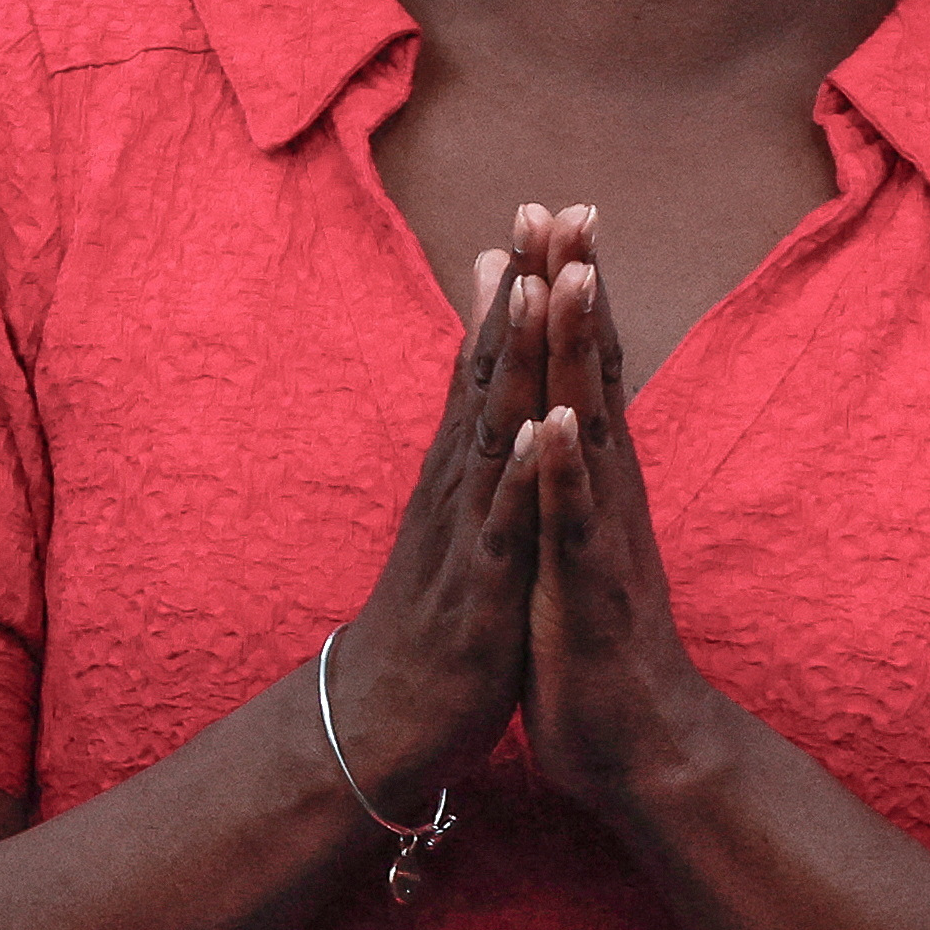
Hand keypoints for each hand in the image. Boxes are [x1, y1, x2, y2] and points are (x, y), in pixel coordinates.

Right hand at [325, 243, 547, 807]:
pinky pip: (504, 524)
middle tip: (547, 210)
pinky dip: (523, 476)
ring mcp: (467, 531)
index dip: (518, 284)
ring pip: (495, 429)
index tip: (544, 208)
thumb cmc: (428, 615)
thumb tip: (473, 400)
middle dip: (523, 291)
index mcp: (460, 468)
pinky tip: (543, 430)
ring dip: (516, 358)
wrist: (383, 720)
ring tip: (537, 289)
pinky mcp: (481, 588)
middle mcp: (458, 483)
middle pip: (492, 371)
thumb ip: (461, 445)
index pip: (489, 360)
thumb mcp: (449, 519)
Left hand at [518, 223, 741, 818]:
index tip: (556, 208)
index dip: (571, 285)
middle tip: (565, 204)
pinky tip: (556, 422)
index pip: (588, 363)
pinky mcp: (584, 588)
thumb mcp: (575, 537)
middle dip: (578, 287)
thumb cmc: (597, 639)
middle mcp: (608, 489)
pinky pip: (572, 521)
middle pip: (596, 370)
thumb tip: (566, 406)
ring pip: (590, 426)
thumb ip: (573, 469)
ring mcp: (600, 534)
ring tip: (571, 277)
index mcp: (598, 475)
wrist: (641, 746)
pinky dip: (565, 471)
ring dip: (580, 353)